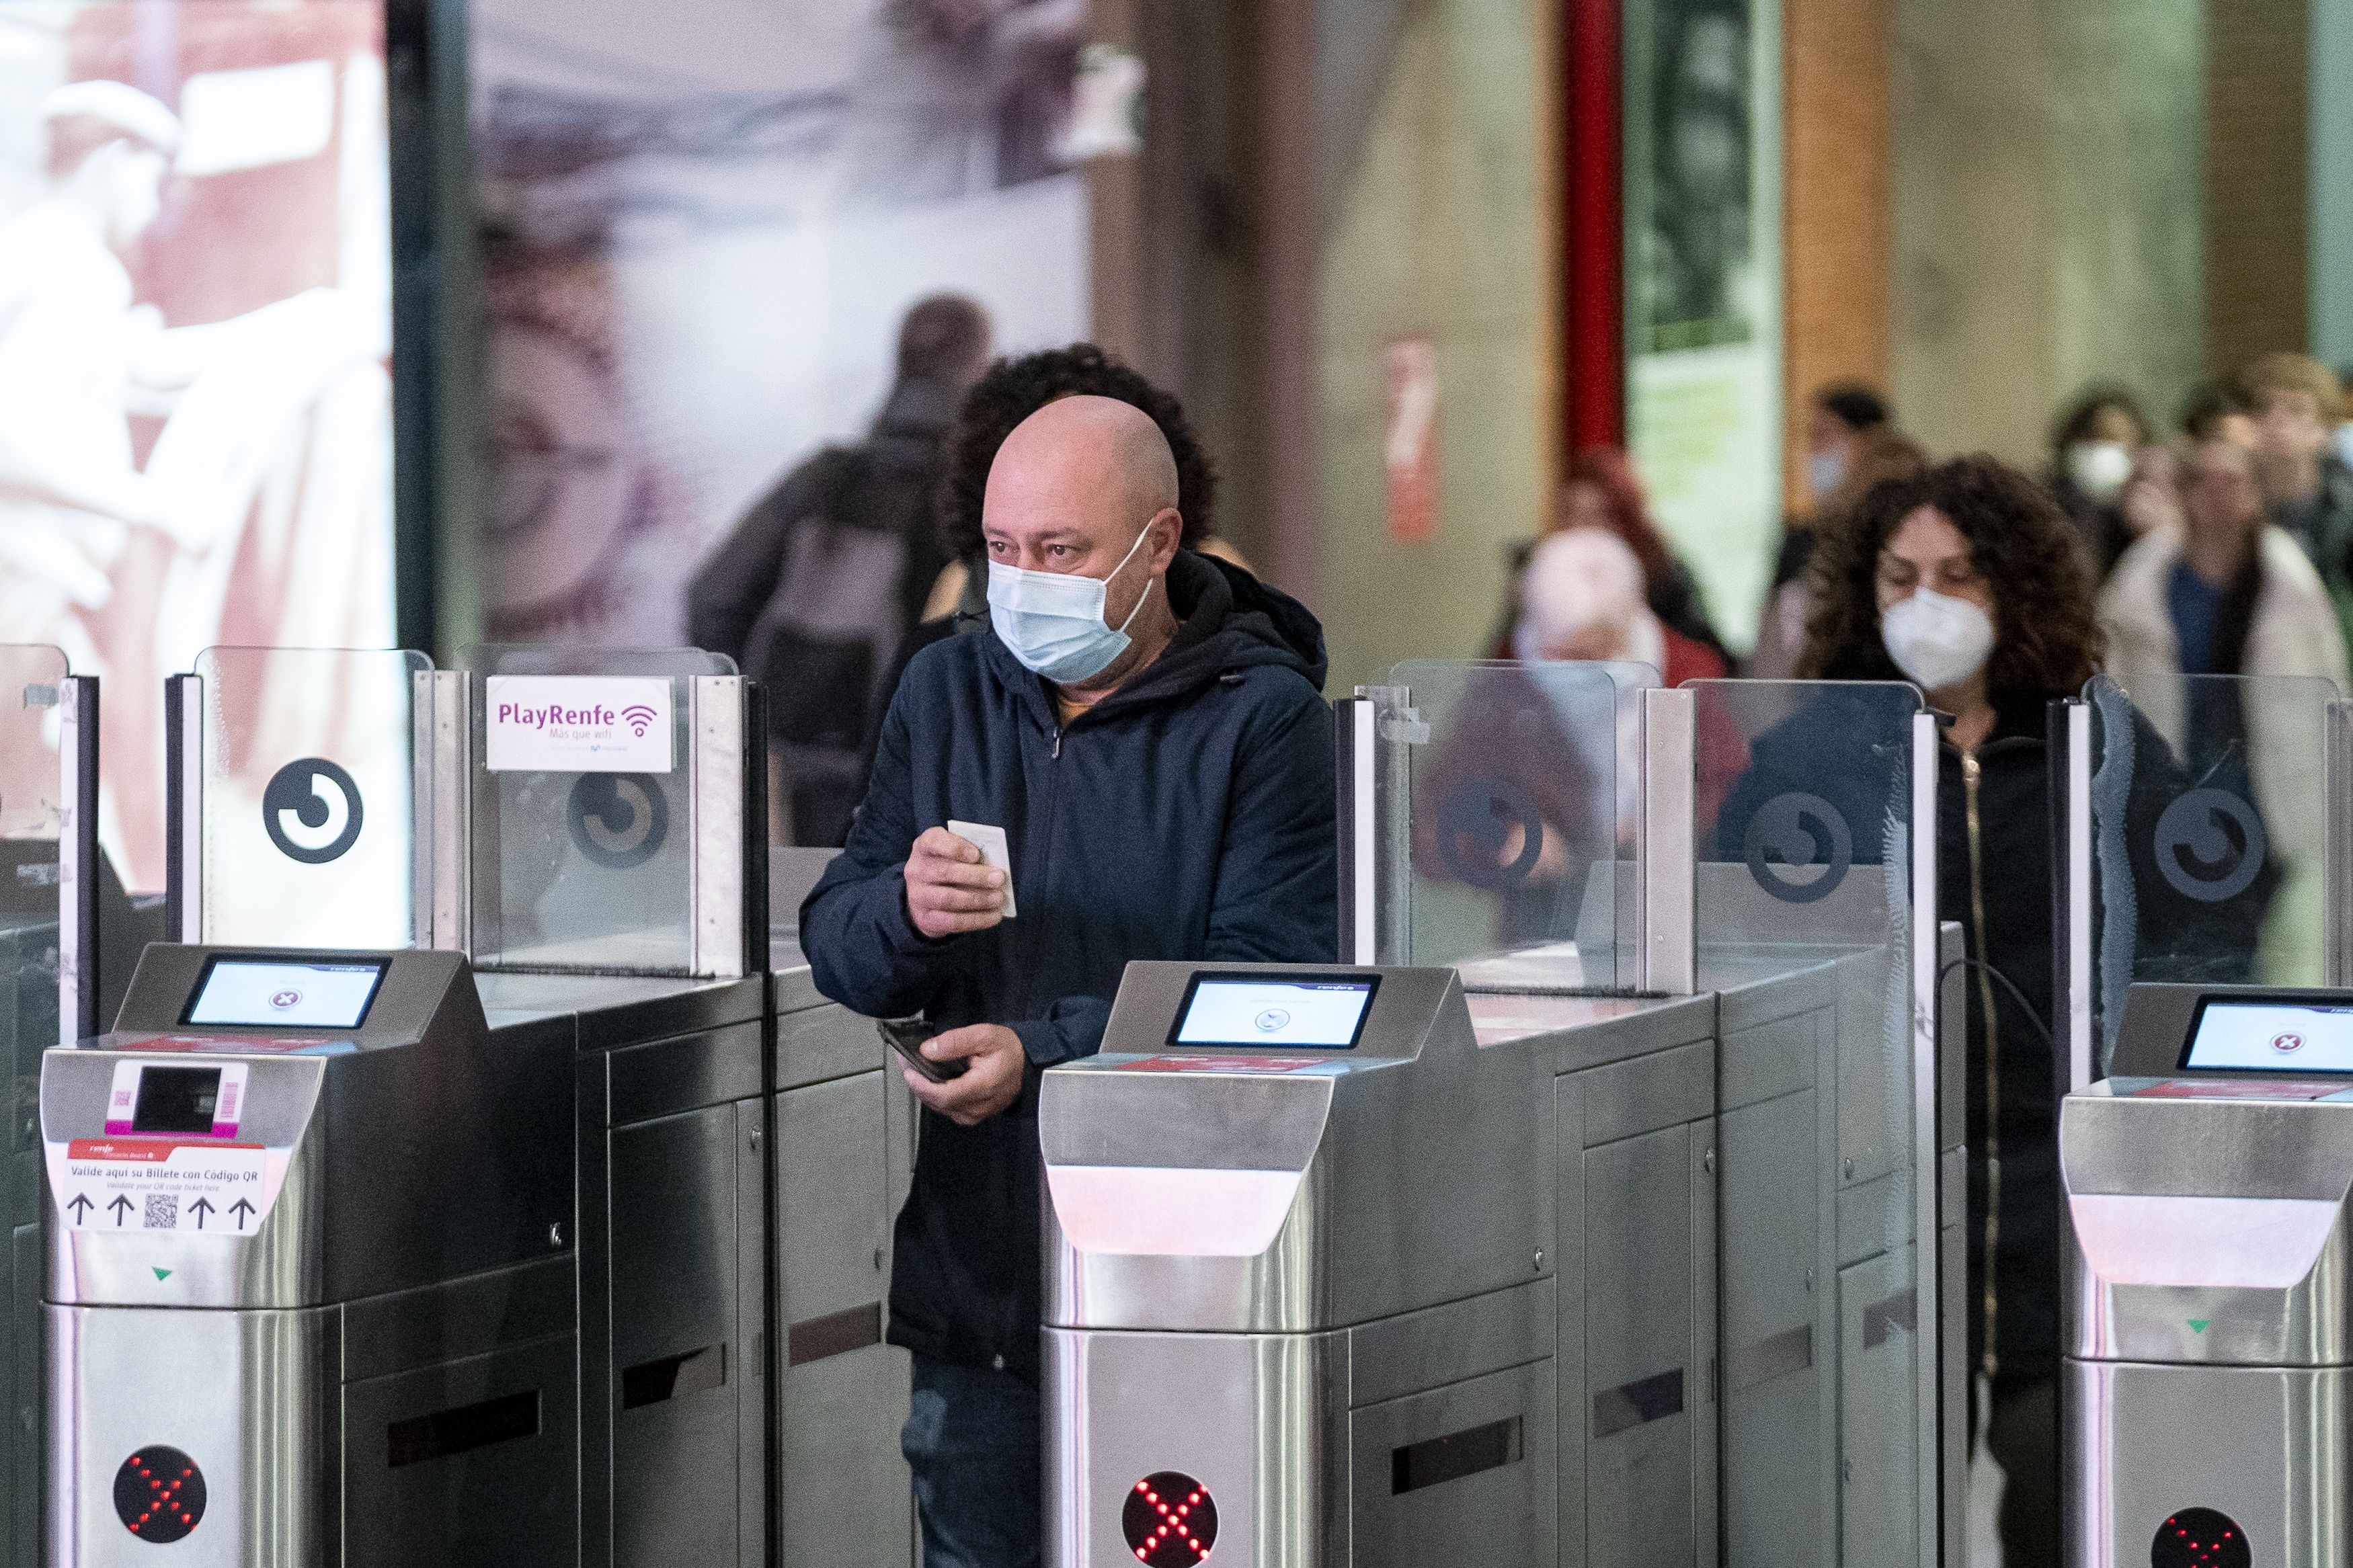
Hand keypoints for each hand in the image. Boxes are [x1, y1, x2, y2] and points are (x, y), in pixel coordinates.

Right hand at [904, 826, 1007, 938]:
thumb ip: (970, 854)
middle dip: (975, 876)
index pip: (933, 841)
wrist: (925, 895)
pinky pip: (952, 921)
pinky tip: (994, 915)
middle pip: (945, 872)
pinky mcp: (924, 918)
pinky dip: (976, 919)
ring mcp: (917, 896)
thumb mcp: (953, 853)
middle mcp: (916, 870)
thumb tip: (994, 868)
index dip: (955, 848)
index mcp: (924, 847)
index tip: (976, 855)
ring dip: (978, 899)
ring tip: (999, 898)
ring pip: (948, 899)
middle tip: (999, 878)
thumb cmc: (947, 866)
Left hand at [904, 1024, 1026, 1125]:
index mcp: (983, 1088)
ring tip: (912, 1067)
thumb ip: (957, 1041)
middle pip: (937, 1102)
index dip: (922, 1084)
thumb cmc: (1008, 1050)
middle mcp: (976, 1108)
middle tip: (905, 1062)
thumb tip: (927, 1050)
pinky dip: (932, 1094)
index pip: (945, 1095)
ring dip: (922, 1088)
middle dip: (917, 1083)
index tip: (908, 1069)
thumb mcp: (986, 1035)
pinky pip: (945, 1108)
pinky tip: (926, 1079)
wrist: (1027, 1067)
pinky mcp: (970, 1116)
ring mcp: (973, 1116)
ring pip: (938, 1107)